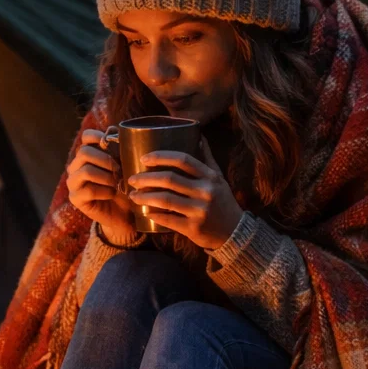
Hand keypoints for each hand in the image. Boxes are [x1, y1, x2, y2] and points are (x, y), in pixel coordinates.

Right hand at [66, 129, 139, 242]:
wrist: (124, 214)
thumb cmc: (125, 187)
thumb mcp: (125, 167)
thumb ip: (119, 151)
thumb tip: (116, 133)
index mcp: (88, 155)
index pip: (86, 137)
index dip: (98, 136)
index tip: (111, 143)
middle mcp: (76, 166)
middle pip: (84, 152)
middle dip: (106, 160)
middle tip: (119, 170)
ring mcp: (73, 182)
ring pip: (86, 170)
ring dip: (106, 177)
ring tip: (116, 183)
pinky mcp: (75, 198)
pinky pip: (89, 190)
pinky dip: (105, 191)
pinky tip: (112, 194)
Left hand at [126, 139, 243, 249]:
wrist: (235, 232)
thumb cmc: (223, 202)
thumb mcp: (219, 179)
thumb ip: (208, 158)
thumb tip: (199, 136)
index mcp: (210, 177)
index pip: (183, 160)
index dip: (161, 157)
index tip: (144, 158)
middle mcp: (205, 192)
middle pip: (169, 179)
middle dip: (146, 178)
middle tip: (132, 179)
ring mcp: (199, 211)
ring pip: (165, 200)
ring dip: (144, 197)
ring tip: (132, 195)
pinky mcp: (193, 228)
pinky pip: (168, 219)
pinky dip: (154, 215)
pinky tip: (145, 212)